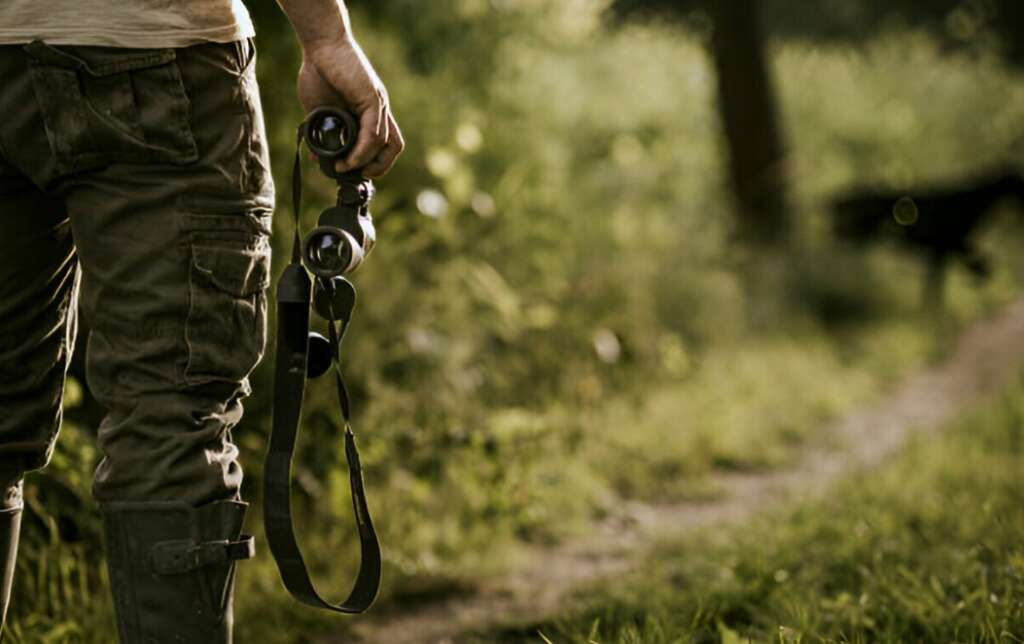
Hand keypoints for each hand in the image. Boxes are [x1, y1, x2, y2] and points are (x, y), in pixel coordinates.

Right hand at [297, 37, 403, 177]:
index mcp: (370, 113)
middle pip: (394, 147)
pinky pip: (374, 132)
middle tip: (356, 174)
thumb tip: (317, 158)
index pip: (384, 144)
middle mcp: (379, 110)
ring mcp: (379, 104)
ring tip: (346, 167)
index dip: (374, 162)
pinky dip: (363, 150)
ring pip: (385, 143)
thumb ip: (321, 134)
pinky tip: (349, 157)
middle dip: (379, 167)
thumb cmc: (318, 72)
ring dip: (366, 161)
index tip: (353, 170)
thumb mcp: (319, 111)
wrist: (320, 45)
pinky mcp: (373, 98)